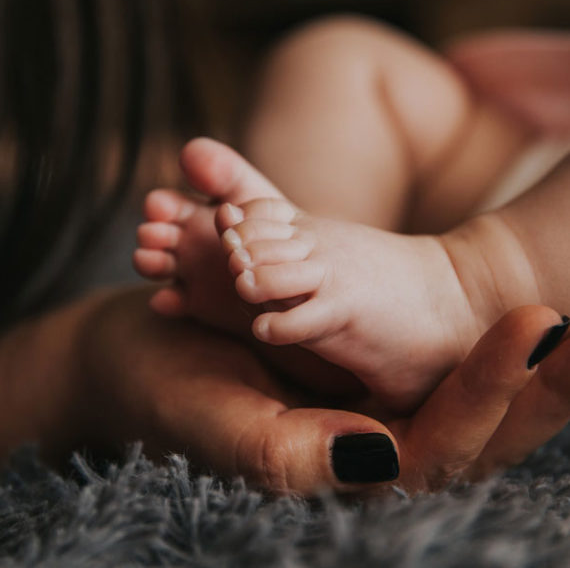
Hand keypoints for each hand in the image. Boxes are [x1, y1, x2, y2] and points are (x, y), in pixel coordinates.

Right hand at [73, 288, 569, 494]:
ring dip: (519, 358)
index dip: (496, 391)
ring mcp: (368, 404)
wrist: (141, 353)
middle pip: (477, 427)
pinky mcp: (357, 370)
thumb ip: (291, 456)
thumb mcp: (220, 425)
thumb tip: (381, 457)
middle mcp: (368, 444)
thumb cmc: (168, 393)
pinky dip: (478, 337)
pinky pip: (433, 361)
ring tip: (566, 313)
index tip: (540, 327)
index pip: (444, 448)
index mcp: (342, 472)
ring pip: (465, 392)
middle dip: (537, 385)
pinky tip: (517, 311)